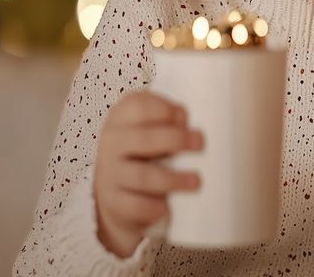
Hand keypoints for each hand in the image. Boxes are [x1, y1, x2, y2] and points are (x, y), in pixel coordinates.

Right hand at [93, 91, 202, 256]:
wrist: (116, 190)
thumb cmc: (146, 149)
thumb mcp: (152, 126)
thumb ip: (171, 120)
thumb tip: (203, 128)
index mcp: (122, 117)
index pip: (138, 106)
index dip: (165, 110)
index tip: (185, 118)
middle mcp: (112, 141)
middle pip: (143, 139)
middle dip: (176, 140)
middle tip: (200, 143)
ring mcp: (110, 172)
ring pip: (142, 176)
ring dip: (173, 179)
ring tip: (196, 181)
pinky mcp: (113, 201)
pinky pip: (135, 206)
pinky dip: (154, 207)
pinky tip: (167, 207)